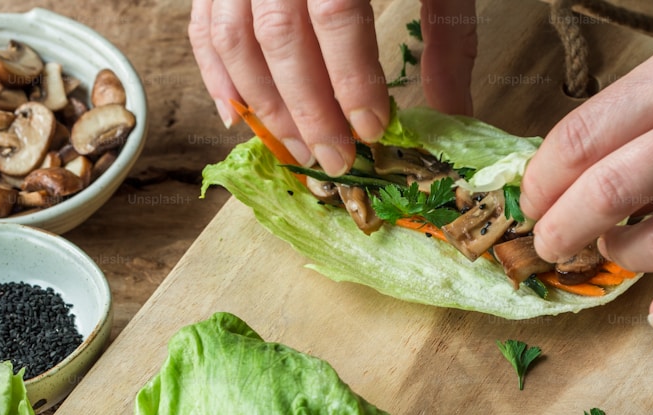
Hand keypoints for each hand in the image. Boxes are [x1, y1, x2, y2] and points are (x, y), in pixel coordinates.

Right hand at [188, 0, 478, 175]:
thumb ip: (447, 35)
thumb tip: (449, 114)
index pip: (337, 14)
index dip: (352, 80)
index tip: (374, 130)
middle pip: (279, 35)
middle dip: (307, 109)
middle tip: (336, 161)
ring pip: (234, 36)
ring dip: (265, 104)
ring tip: (298, 150)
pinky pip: (203, 23)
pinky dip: (215, 74)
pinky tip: (239, 117)